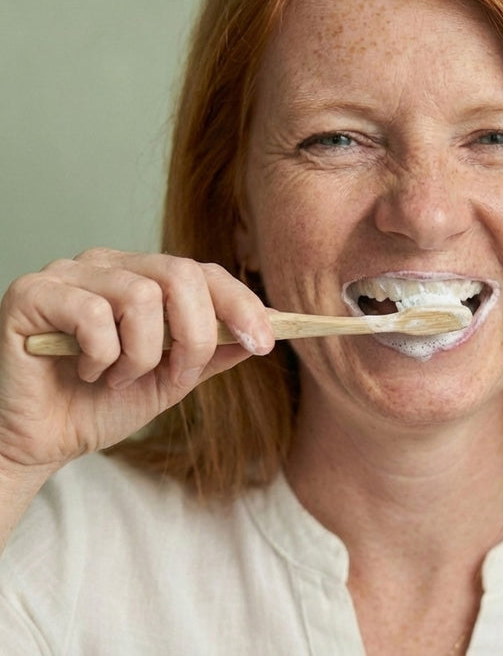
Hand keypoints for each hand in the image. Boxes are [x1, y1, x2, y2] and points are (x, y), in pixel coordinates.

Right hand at [0, 248, 273, 476]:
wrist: (38, 442)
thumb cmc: (99, 405)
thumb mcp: (172, 379)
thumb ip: (213, 351)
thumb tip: (262, 330)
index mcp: (144, 277)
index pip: (205, 272)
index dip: (242, 304)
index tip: (265, 344)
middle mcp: (110, 264)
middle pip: (181, 274)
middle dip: (195, 336)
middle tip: (178, 376)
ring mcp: (70, 273)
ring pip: (141, 296)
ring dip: (142, 354)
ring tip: (119, 378)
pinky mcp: (33, 293)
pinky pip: (92, 313)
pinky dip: (101, 355)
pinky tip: (86, 372)